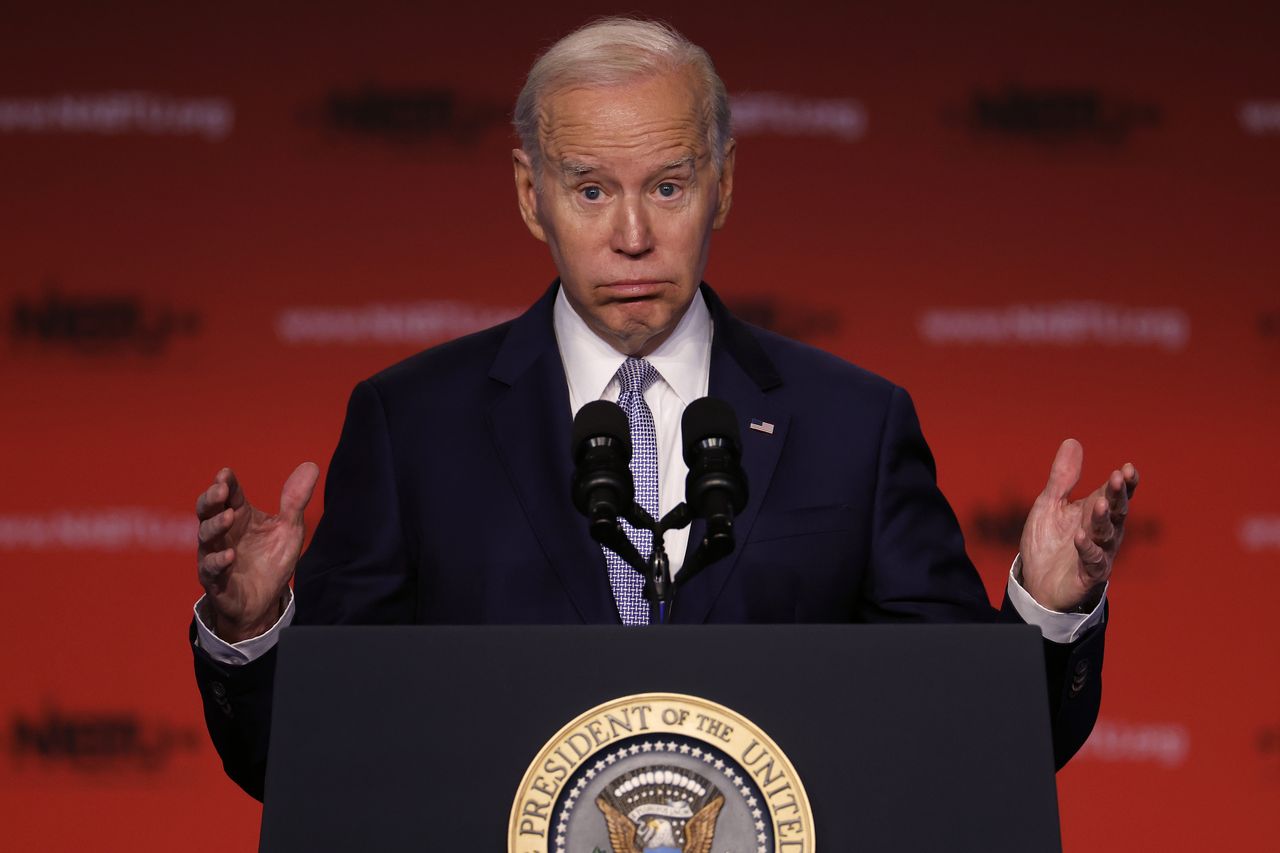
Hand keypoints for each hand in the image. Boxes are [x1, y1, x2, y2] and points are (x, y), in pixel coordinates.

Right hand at [195, 463, 319, 642]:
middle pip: (207, 510)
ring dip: (215, 525)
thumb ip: (296, 500)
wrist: (265, 601)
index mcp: (239, 516)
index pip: (230, 494)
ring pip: (206, 536)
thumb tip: (311, 466)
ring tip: (228, 516)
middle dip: (211, 499)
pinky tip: (228, 555)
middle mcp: (222, 532)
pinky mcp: (215, 580)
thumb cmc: (272, 561)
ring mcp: (215, 554)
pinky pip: (211, 569)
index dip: (226, 483)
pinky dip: (218, 561)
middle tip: (220, 489)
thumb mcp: (289, 529)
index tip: (226, 473)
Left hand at [1019, 439, 1138, 612]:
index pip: (1115, 494)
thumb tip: (1072, 441)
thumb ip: (1062, 477)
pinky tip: (1081, 536)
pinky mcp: (1088, 574)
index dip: (1124, 483)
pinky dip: (1087, 548)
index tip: (1128, 468)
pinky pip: (1093, 561)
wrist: (1036, 582)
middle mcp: (1103, 531)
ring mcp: (1098, 553)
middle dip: (1118, 495)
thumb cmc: (1049, 541)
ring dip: (1104, 519)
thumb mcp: (1050, 504)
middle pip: (1116, 511)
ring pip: (1107, 534)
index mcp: (1095, 511)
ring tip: (1100, 503)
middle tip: (1118, 477)